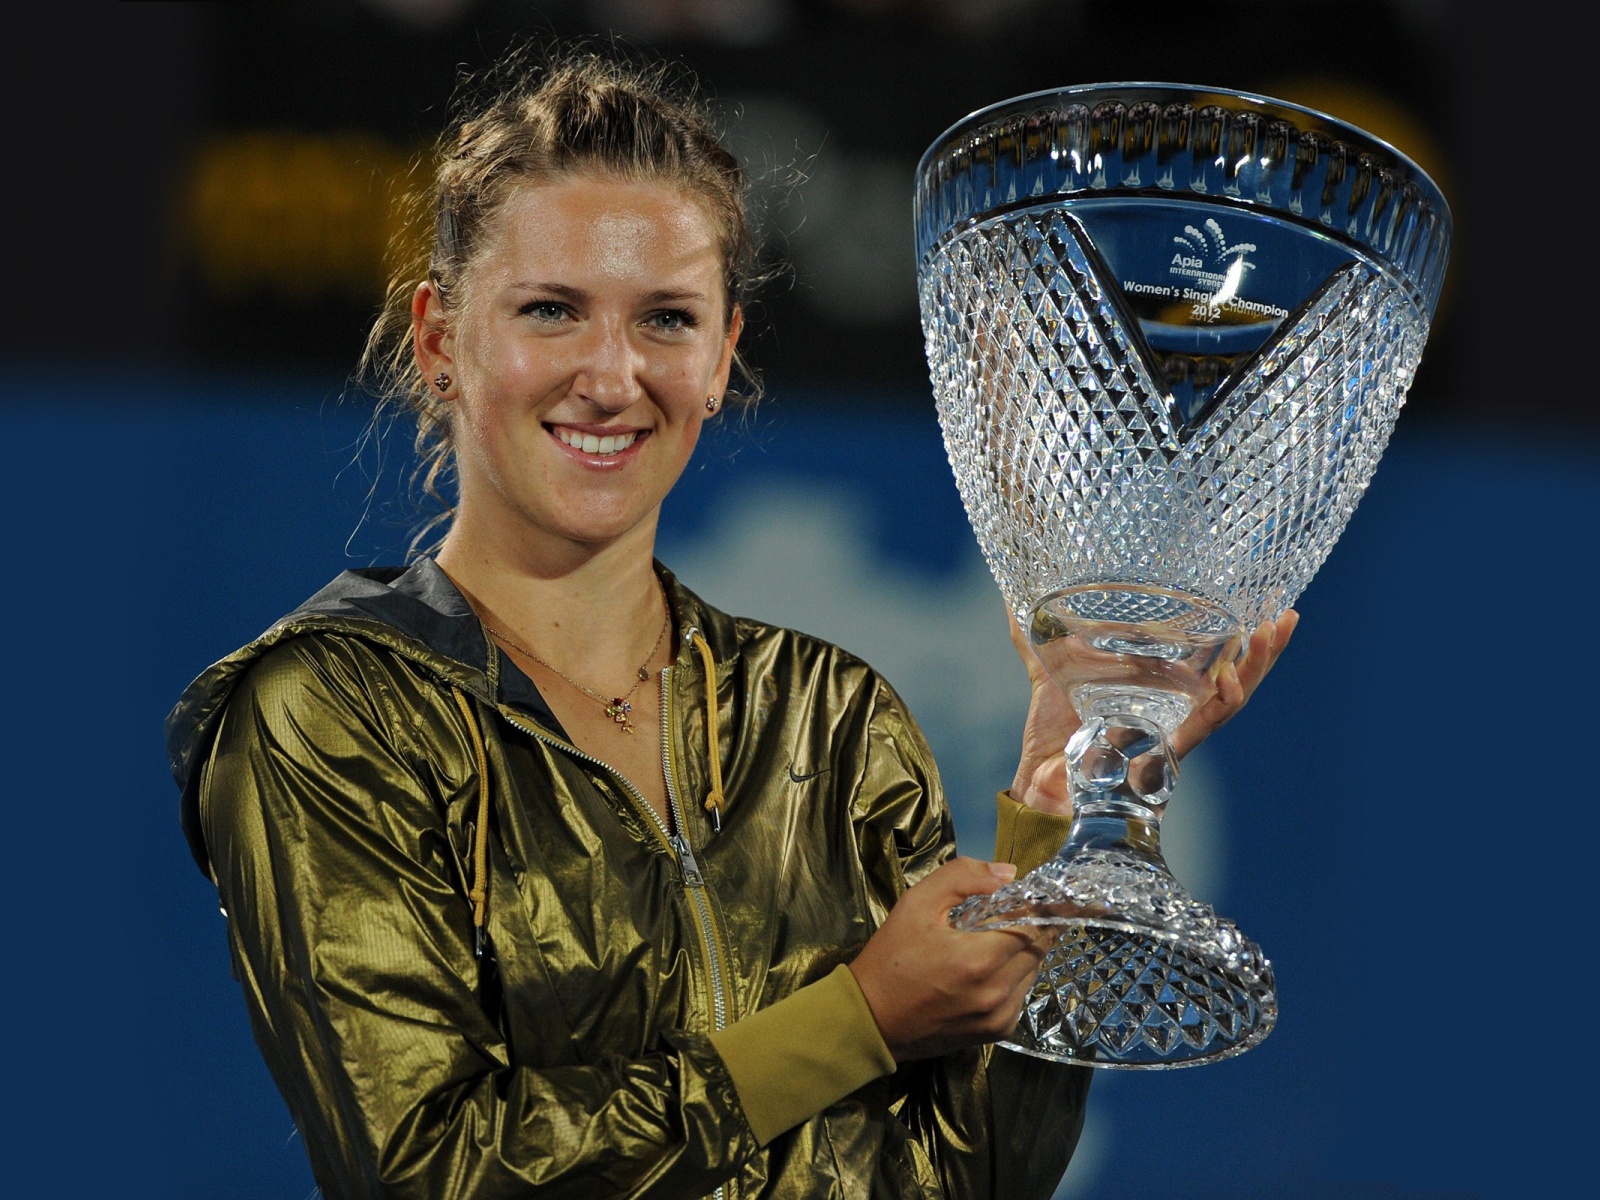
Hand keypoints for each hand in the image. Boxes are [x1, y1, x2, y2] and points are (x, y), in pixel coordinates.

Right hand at [848, 858, 1057, 1061]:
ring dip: (1025, 952)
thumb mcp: (916, 904)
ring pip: (1034, 972)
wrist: (872, 1019)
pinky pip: (1021, 995)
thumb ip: (962, 877)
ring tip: (996, 940)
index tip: (1033, 896)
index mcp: (979, 959)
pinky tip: (989, 969)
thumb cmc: (891, 958)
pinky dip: (1015, 977)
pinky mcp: (997, 1032)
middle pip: (1039, 948)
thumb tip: (1008, 874)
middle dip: (1033, 926)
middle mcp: (996, 992)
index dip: (1036, 907)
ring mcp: (999, 1017)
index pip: (1034, 925)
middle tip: (1014, 912)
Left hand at [1008, 609, 1298, 812]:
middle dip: (1264, 649)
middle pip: (1234, 674)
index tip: (1261, 599)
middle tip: (1288, 615)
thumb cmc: (1053, 733)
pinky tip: (1232, 681)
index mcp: (1158, 688)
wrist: (1041, 780)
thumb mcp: (1048, 672)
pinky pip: (1203, 728)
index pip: (1209, 655)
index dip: (1235, 632)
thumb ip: (1035, 638)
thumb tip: (1011, 598)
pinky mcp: (1167, 751)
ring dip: (1255, 668)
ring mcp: (1176, 731)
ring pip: (1231, 699)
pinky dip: (1220, 704)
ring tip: (1271, 634)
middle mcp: (1176, 709)